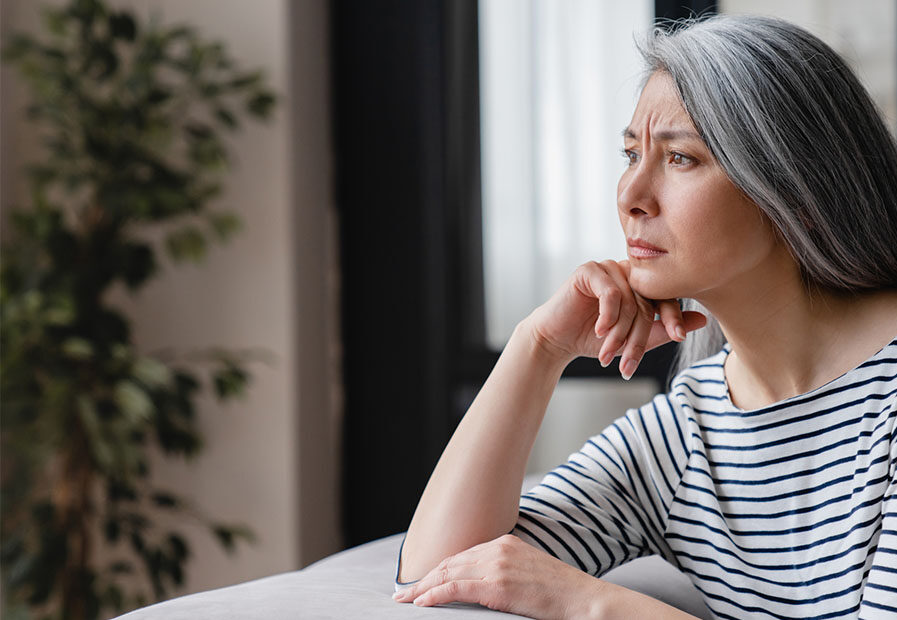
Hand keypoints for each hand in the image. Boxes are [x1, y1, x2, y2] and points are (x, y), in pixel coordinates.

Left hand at [392, 534, 605, 618]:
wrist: (584, 600)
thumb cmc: (560, 592)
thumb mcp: (528, 573)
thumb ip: (504, 571)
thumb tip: (479, 585)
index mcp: (505, 542)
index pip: (462, 555)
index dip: (439, 569)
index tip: (422, 582)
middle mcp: (498, 548)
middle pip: (451, 562)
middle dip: (424, 578)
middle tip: (404, 593)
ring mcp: (498, 564)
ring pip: (449, 573)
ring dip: (424, 587)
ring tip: (407, 600)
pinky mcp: (498, 585)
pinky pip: (457, 588)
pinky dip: (435, 594)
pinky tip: (422, 602)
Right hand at [526, 260, 705, 378]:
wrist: (557, 340)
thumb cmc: (593, 339)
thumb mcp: (633, 339)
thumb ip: (664, 329)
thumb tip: (702, 319)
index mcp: (641, 284)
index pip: (665, 296)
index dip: (673, 317)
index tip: (678, 337)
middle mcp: (626, 272)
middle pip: (646, 302)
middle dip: (637, 336)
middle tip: (628, 362)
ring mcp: (608, 268)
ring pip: (629, 300)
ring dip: (619, 332)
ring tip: (608, 352)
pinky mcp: (589, 270)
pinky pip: (610, 292)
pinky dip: (608, 316)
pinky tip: (599, 331)